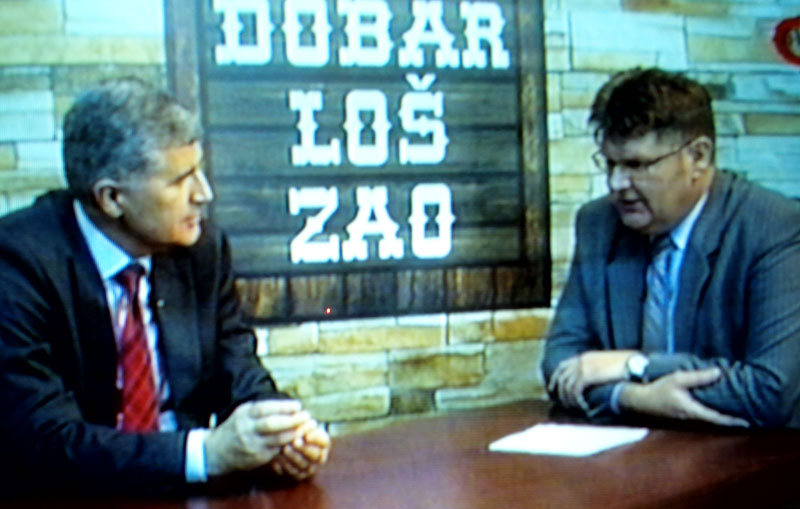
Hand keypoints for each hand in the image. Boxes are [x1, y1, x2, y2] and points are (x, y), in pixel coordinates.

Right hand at [204, 400, 311, 476]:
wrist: (218, 451)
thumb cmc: (237, 427)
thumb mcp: (244, 412)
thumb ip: (263, 408)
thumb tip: (289, 405)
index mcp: (244, 415)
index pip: (265, 409)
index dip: (283, 407)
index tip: (298, 405)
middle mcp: (247, 430)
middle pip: (272, 424)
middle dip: (292, 420)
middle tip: (307, 416)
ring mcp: (251, 445)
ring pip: (277, 439)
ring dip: (294, 433)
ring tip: (306, 427)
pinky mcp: (257, 458)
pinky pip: (277, 450)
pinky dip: (288, 444)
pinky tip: (298, 439)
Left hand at [270, 420, 330, 480]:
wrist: (288, 440)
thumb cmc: (297, 428)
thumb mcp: (301, 423)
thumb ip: (303, 424)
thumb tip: (302, 429)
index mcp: (324, 442)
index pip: (324, 441)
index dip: (316, 439)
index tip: (306, 436)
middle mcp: (320, 457)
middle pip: (314, 454)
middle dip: (304, 448)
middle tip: (294, 442)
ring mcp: (310, 467)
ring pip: (303, 465)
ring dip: (293, 457)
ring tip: (284, 449)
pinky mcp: (300, 475)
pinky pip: (294, 473)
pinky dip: (286, 466)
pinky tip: (279, 458)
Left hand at [548, 350, 635, 410]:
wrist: (634, 364)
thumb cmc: (627, 366)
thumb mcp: (608, 364)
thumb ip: (598, 369)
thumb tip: (594, 382)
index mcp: (585, 357)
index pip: (562, 366)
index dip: (555, 379)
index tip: (552, 389)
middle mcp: (580, 361)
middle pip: (561, 378)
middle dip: (559, 393)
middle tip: (563, 405)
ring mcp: (582, 368)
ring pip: (567, 386)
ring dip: (569, 400)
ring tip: (576, 409)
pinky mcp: (587, 376)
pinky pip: (575, 391)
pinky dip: (577, 400)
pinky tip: (584, 407)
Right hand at [619, 368, 749, 426]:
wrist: (640, 400)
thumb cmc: (659, 388)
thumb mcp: (678, 379)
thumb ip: (698, 377)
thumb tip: (719, 372)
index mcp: (693, 410)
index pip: (717, 418)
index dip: (732, 420)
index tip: (746, 421)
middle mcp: (691, 417)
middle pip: (715, 420)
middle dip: (730, 419)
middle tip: (745, 417)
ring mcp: (686, 417)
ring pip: (708, 418)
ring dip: (720, 417)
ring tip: (733, 412)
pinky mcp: (681, 414)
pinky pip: (700, 415)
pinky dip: (711, 413)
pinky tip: (713, 407)